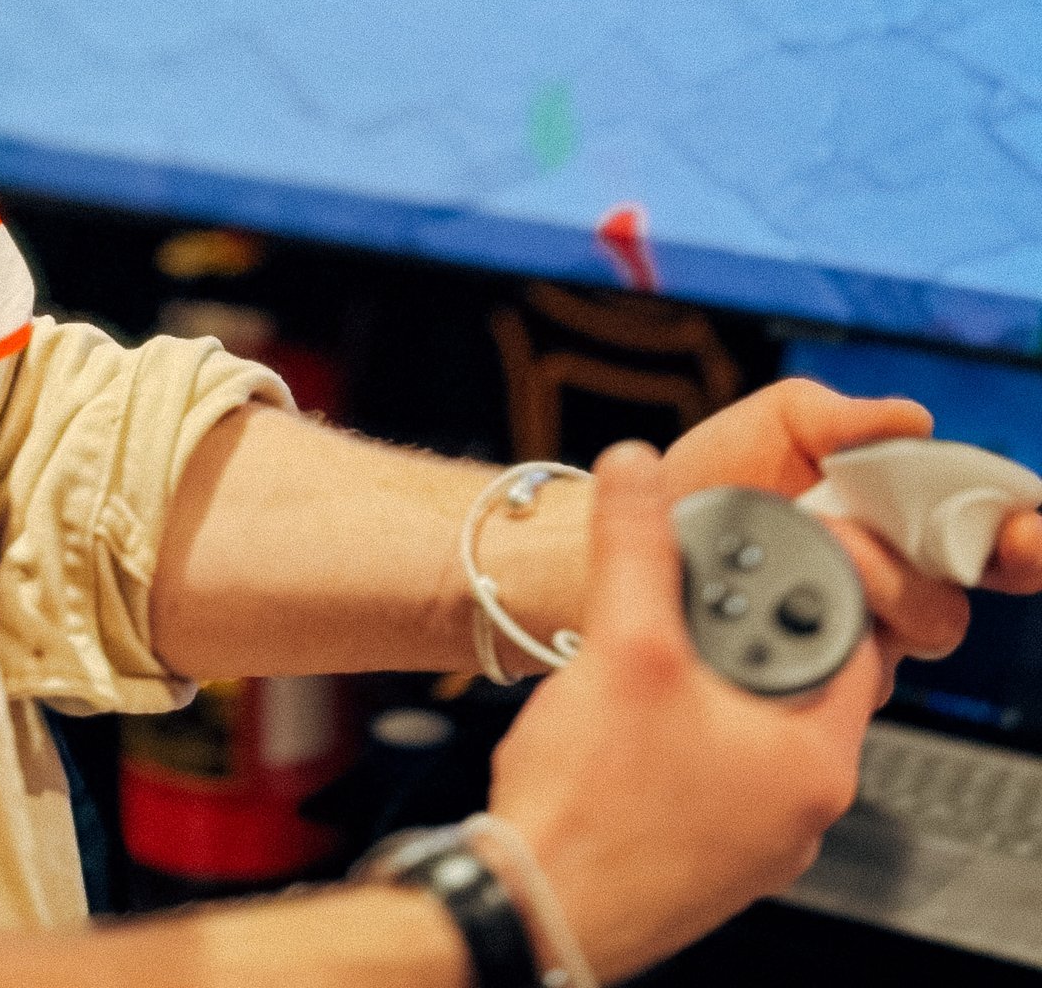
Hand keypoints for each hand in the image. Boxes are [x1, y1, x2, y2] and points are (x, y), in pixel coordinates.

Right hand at [490, 440, 885, 981]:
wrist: (531, 907)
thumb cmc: (591, 812)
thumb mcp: (622, 645)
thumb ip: (636, 545)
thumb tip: (636, 471)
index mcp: (813, 762)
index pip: (848, 640)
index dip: (801, 577)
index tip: (753, 548)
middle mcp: (800, 810)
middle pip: (791, 677)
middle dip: (733, 625)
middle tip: (679, 596)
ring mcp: (753, 839)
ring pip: (745, 721)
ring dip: (700, 676)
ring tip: (642, 650)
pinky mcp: (705, 853)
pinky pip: (712, 765)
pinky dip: (679, 726)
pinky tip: (624, 714)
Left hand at [659, 379, 1041, 660]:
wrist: (640, 533)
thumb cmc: (711, 478)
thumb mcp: (773, 423)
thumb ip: (838, 414)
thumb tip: (912, 418)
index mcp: (891, 521)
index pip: (982, 540)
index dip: (1017, 540)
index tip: (1024, 532)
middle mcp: (883, 586)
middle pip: (950, 600)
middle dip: (918, 571)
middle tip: (856, 537)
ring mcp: (852, 638)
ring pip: (905, 638)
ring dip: (865, 587)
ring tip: (806, 546)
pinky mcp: (816, 678)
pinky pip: (850, 672)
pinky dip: (820, 624)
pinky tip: (776, 593)